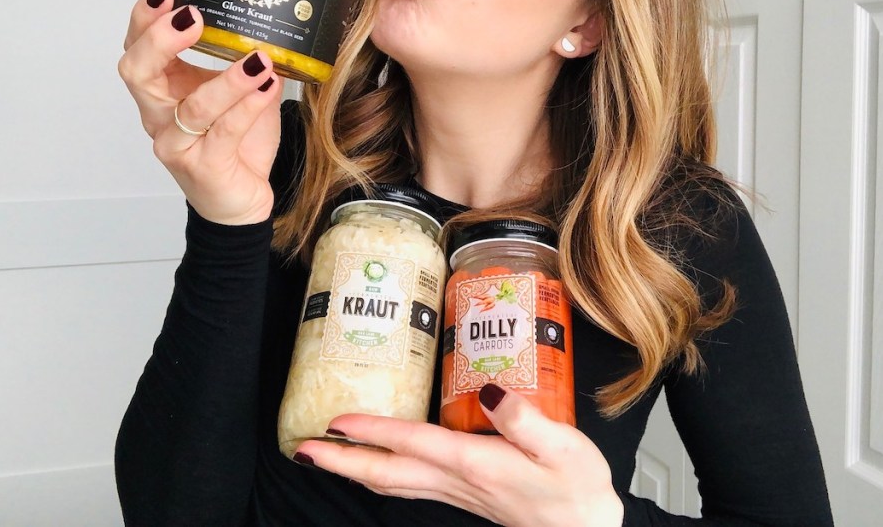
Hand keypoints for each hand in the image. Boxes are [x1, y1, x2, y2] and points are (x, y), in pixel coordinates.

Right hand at [118, 0, 282, 223]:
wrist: (242, 199)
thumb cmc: (236, 142)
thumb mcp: (242, 93)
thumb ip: (246, 61)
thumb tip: (273, 22)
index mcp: (162, 89)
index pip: (137, 47)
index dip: (143, 19)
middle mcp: (159, 116)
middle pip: (138, 73)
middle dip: (159, 41)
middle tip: (191, 17)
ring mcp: (177, 144)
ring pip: (190, 108)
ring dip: (226, 80)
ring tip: (257, 59)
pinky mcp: (203, 168)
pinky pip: (224, 133)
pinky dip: (248, 106)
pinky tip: (268, 86)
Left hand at [295, 386, 623, 526]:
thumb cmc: (579, 489)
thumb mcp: (563, 446)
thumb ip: (524, 418)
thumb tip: (487, 389)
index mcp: (476, 465)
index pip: (412, 444)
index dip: (372, 430)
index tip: (335, 420)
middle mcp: (458, 482)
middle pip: (388, 473)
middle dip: (343, 460)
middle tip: (303, 449)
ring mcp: (459, 492)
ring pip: (394, 482)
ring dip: (356, 468)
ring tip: (327, 453)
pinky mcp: (467, 494)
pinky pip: (411, 485)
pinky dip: (384, 472)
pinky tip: (381, 460)